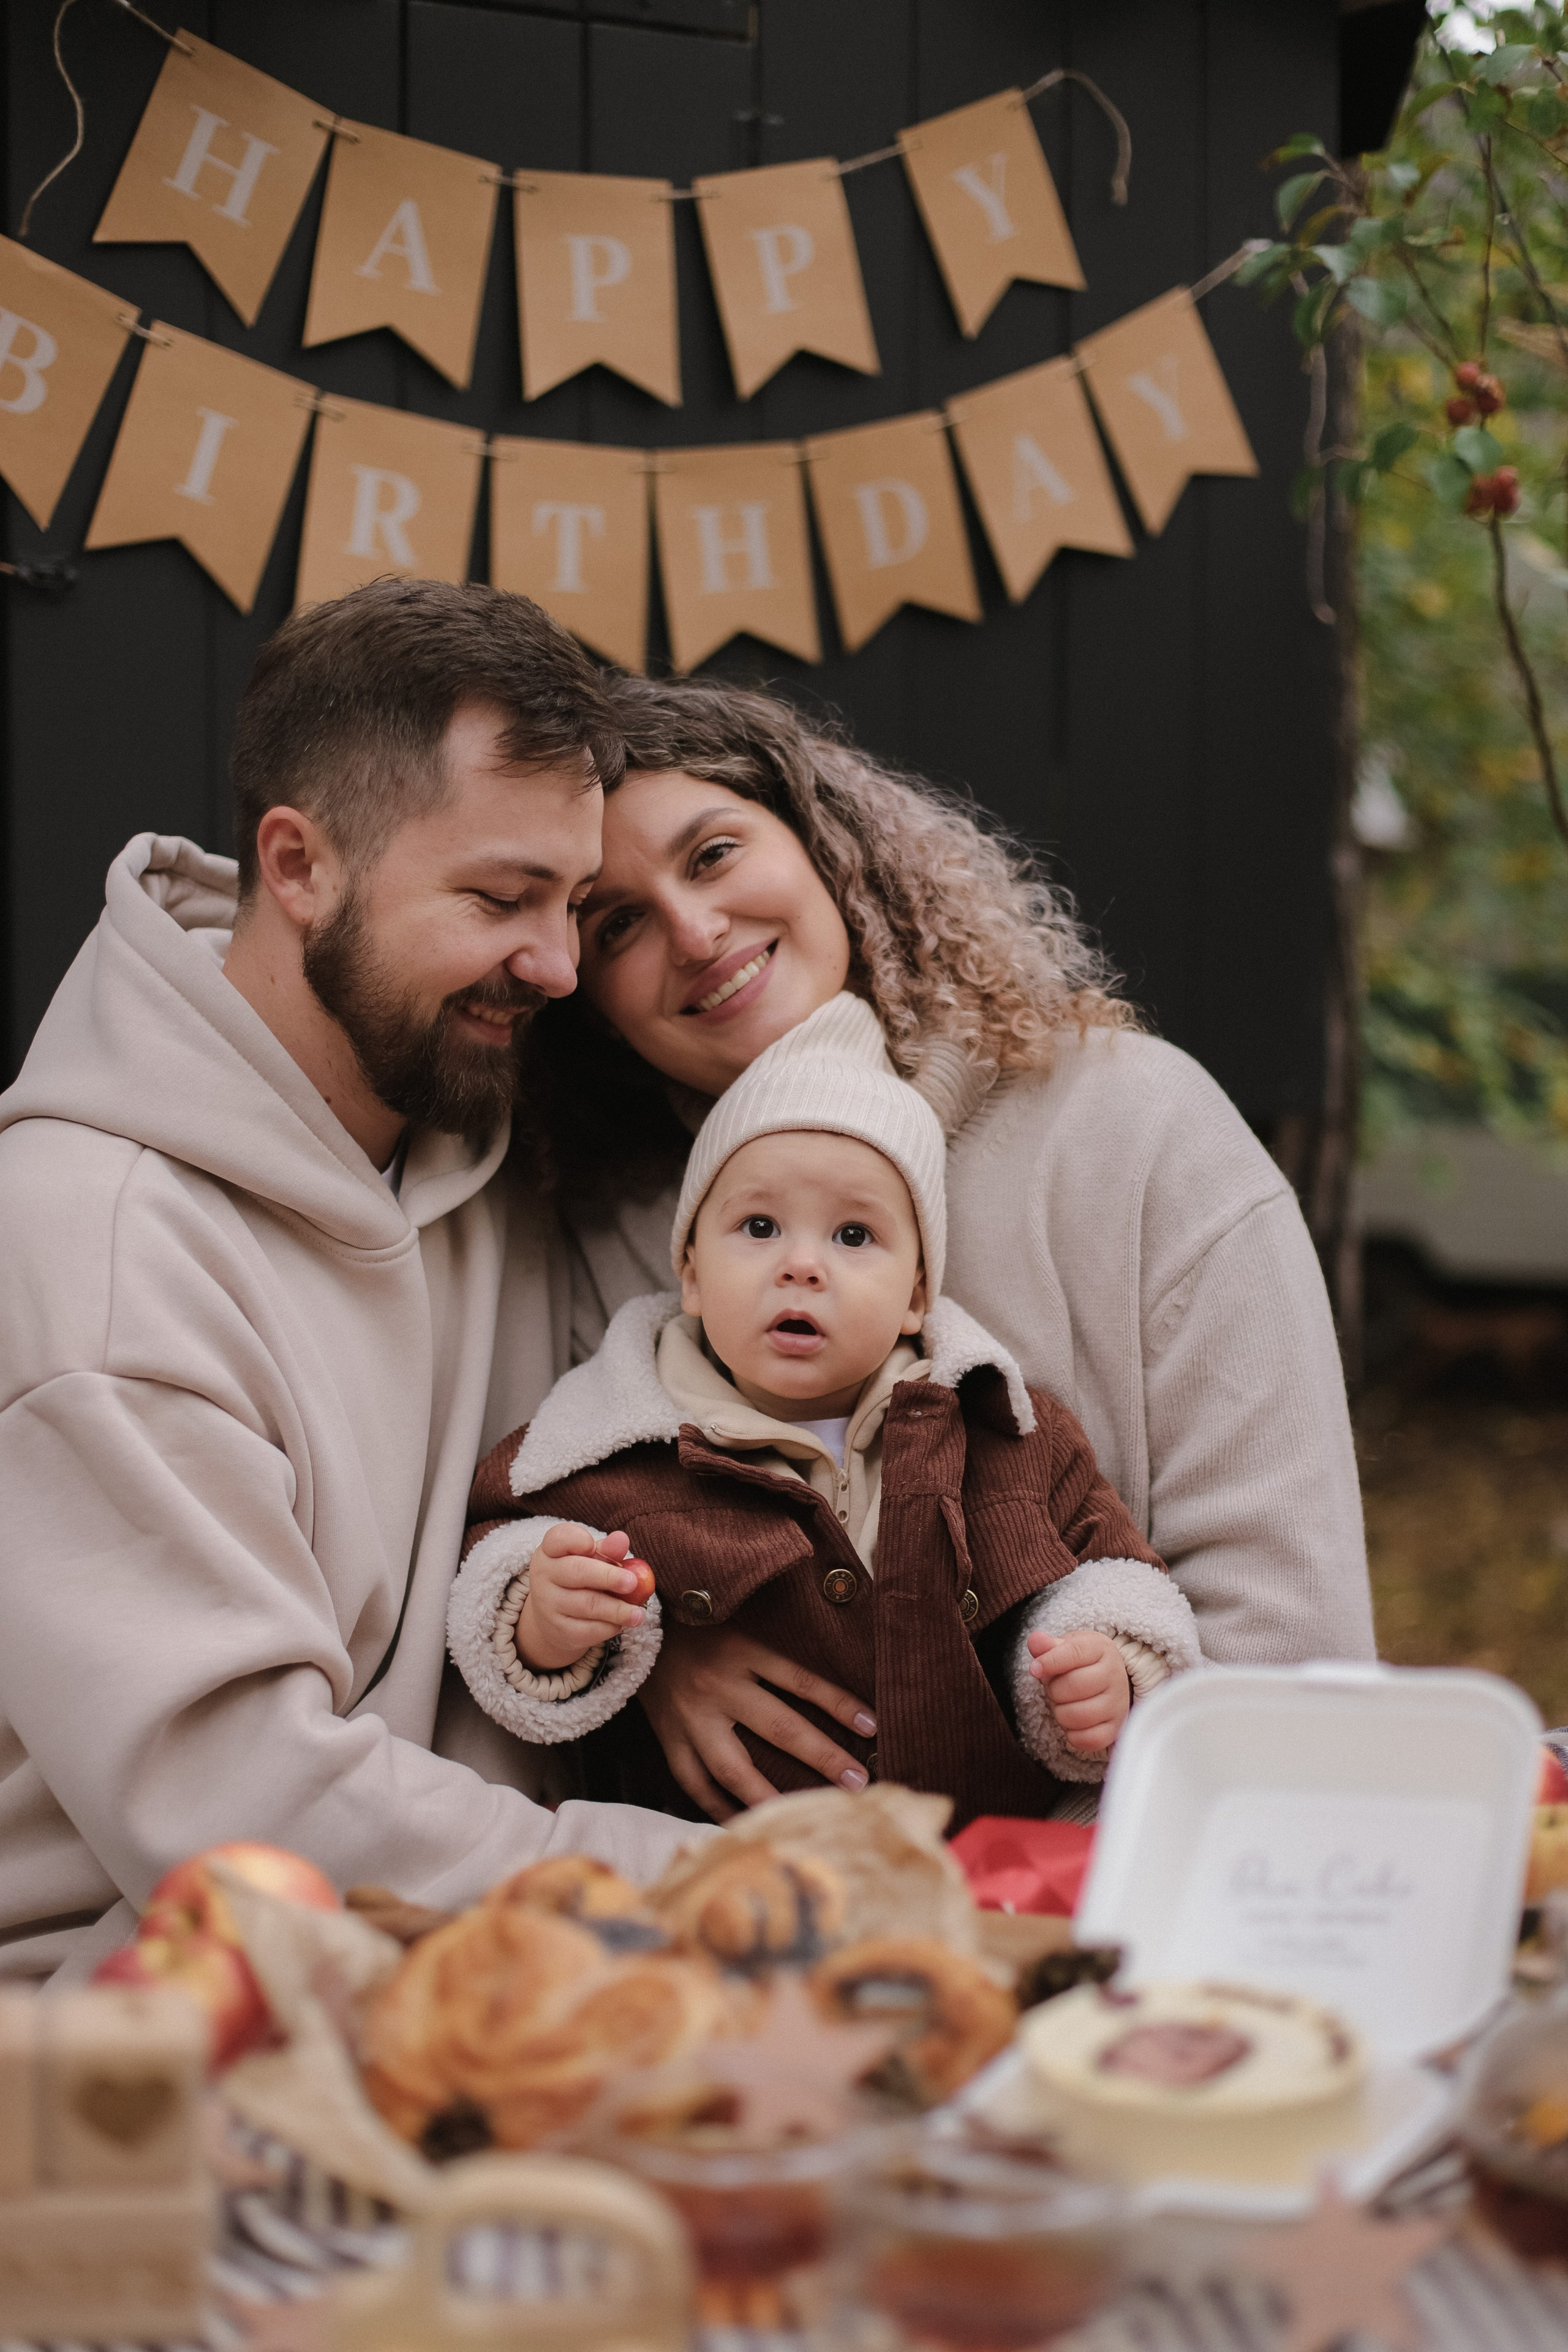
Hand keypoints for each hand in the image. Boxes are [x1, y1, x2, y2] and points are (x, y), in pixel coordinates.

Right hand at [516, 1523, 647, 1673]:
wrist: (554, 1617)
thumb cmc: (579, 1578)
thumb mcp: (591, 1559)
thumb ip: (607, 1549)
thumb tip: (622, 1539)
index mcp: (550, 1550)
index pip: (559, 1538)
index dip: (576, 1540)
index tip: (592, 1544)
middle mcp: (544, 1575)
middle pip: (578, 1571)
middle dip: (608, 1577)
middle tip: (633, 1582)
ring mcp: (548, 1604)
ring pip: (588, 1605)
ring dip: (617, 1610)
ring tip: (638, 1613)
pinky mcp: (558, 1630)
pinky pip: (589, 1629)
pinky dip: (610, 1627)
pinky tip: (622, 1624)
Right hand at [640, 1622, 877, 1821]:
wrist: (633, 1632)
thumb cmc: (699, 1630)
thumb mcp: (740, 1629)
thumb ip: (775, 1658)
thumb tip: (828, 1692)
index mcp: (741, 1653)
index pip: (801, 1681)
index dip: (839, 1704)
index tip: (874, 1726)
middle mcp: (719, 1687)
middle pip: (779, 1728)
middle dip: (822, 1757)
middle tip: (857, 1782)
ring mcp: (692, 1718)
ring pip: (734, 1768)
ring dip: (771, 1796)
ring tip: (804, 1816)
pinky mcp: (669, 1739)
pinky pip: (695, 1782)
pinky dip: (718, 1806)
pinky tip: (744, 1822)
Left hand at [1027, 1629, 1130, 1754]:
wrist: (1106, 1681)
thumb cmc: (1079, 1664)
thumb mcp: (1065, 1648)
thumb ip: (1047, 1646)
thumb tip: (1035, 1640)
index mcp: (1102, 1649)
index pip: (1073, 1653)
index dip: (1048, 1662)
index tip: (1035, 1669)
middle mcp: (1115, 1675)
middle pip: (1072, 1686)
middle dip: (1054, 1690)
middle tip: (1057, 1688)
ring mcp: (1119, 1704)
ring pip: (1078, 1716)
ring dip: (1061, 1713)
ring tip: (1065, 1704)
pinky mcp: (1116, 1729)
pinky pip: (1088, 1740)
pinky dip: (1073, 1735)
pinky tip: (1073, 1722)